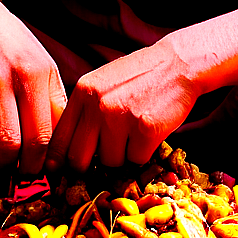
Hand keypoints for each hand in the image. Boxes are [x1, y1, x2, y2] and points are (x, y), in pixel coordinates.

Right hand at [0, 0, 66, 175]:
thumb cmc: (14, 48)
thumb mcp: (43, 66)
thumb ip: (55, 101)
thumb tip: (64, 143)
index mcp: (40, 74)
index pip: (52, 131)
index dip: (50, 160)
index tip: (47, 168)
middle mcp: (16, 79)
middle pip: (29, 144)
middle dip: (29, 169)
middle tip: (25, 171)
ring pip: (2, 145)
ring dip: (3, 165)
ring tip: (4, 162)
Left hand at [45, 39, 198, 172]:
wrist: (178, 63)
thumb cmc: (140, 77)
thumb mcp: (103, 84)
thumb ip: (85, 111)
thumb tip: (66, 152)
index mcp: (83, 92)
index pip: (58, 140)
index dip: (59, 162)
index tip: (62, 173)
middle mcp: (97, 105)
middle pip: (78, 159)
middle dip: (91, 165)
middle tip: (106, 155)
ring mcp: (120, 117)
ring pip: (110, 162)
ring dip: (123, 155)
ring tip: (135, 130)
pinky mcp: (145, 129)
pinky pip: (137, 159)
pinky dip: (144, 152)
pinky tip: (150, 130)